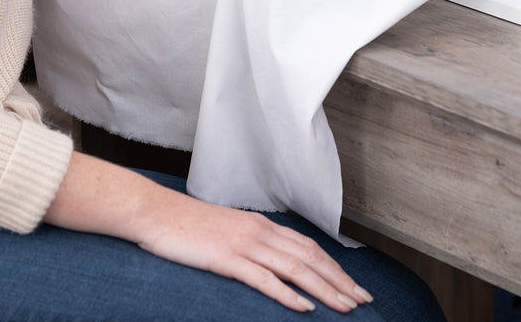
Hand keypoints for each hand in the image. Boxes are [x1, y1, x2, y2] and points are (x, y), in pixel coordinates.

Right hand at [44, 154, 373, 313]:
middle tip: (364, 300)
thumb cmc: (188, 226)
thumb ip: (251, 243)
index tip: (355, 284)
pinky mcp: (227, 259)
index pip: (308, 247)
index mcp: (261, 225)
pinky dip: (287, 294)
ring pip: (295, 268)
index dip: (334, 266)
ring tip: (346, 307)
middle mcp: (260, 231)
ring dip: (324, 289)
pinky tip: (304, 307)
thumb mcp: (227, 232)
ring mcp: (244, 244)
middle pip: (310, 257)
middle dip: (340, 280)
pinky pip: (263, 278)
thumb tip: (272, 260)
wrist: (156, 213)